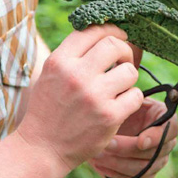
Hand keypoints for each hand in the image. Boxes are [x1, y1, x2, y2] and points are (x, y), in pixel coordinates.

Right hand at [17, 24, 143, 174]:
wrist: (41, 148)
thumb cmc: (48, 109)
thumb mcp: (50, 74)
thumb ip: (72, 55)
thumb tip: (104, 33)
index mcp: (59, 61)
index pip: (92, 30)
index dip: (111, 30)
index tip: (119, 36)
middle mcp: (76, 75)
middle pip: (115, 45)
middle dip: (125, 51)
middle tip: (123, 62)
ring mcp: (94, 96)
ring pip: (130, 71)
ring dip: (128, 77)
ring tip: (119, 87)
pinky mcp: (109, 116)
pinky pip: (136, 96)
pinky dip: (132, 99)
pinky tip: (121, 105)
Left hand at [89, 97, 177, 177]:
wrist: (107, 123)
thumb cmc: (117, 105)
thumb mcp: (123, 97)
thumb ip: (129, 97)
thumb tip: (129, 94)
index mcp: (166, 119)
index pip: (171, 129)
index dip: (157, 137)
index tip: (140, 140)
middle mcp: (167, 142)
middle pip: (155, 153)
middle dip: (128, 149)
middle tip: (107, 143)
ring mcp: (157, 161)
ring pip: (143, 170)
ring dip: (118, 163)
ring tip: (97, 154)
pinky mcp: (145, 175)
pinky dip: (117, 175)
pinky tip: (99, 166)